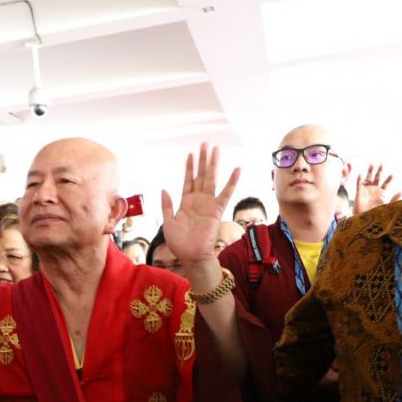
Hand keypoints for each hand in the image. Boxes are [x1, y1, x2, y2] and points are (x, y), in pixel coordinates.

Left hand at [160, 142, 240, 266]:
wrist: (191, 257)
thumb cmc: (179, 243)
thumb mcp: (168, 223)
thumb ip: (167, 205)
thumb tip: (164, 189)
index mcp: (185, 202)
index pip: (188, 180)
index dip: (189, 167)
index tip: (191, 154)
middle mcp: (198, 200)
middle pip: (201, 175)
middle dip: (203, 160)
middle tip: (205, 144)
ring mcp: (208, 204)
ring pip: (212, 179)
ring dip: (213, 165)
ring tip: (216, 149)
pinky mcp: (216, 210)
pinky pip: (226, 193)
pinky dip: (232, 182)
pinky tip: (237, 169)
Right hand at [352, 163, 400, 214]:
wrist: (365, 222)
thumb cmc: (376, 215)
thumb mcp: (387, 207)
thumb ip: (394, 199)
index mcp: (382, 193)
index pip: (386, 184)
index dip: (389, 179)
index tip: (392, 174)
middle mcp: (374, 190)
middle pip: (377, 178)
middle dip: (380, 171)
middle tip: (383, 164)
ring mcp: (366, 191)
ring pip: (368, 178)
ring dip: (370, 171)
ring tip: (372, 164)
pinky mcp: (359, 193)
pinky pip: (358, 184)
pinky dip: (359, 179)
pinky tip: (361, 174)